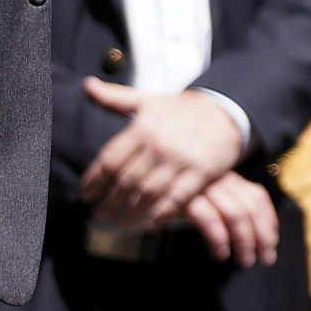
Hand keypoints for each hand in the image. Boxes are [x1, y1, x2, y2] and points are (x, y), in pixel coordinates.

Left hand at [81, 82, 248, 228]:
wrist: (224, 111)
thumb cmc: (181, 109)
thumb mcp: (147, 100)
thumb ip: (114, 97)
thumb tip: (87, 85)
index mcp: (142, 128)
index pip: (109, 159)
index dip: (94, 181)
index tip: (85, 195)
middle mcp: (159, 144)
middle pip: (125, 181)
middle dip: (108, 202)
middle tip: (98, 216)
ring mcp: (181, 160)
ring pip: (148, 192)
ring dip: (130, 212)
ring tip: (118, 224)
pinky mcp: (201, 172)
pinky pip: (178, 197)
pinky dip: (162, 213)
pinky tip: (150, 224)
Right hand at [182, 172, 280, 266]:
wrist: (135, 191)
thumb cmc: (176, 202)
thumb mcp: (207, 202)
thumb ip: (230, 210)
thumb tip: (260, 240)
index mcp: (228, 178)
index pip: (257, 197)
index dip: (268, 222)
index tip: (271, 245)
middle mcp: (217, 179)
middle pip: (250, 207)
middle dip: (261, 236)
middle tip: (263, 260)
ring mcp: (200, 186)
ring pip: (234, 213)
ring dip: (244, 241)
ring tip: (245, 262)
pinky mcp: (182, 197)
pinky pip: (208, 219)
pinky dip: (218, 239)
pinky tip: (221, 254)